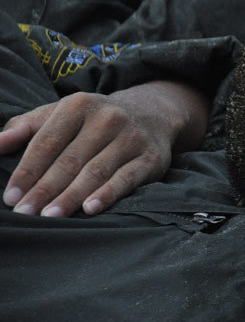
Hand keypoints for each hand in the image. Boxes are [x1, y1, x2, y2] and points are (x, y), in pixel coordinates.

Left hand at [1, 80, 208, 216]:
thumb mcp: (62, 113)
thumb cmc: (95, 120)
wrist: (153, 114)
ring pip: (96, 171)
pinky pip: (127, 178)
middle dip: (45, 188)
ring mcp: (131, 138)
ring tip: (50, 215)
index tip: (11, 197)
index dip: (28, 171)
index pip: (47, 141)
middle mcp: (108, 118)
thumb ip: (27, 127)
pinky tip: (90, 209)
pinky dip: (108, 194)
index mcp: (79, 105)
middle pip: (70, 160)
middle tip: (25, 213)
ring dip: (71, 196)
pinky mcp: (151, 158)